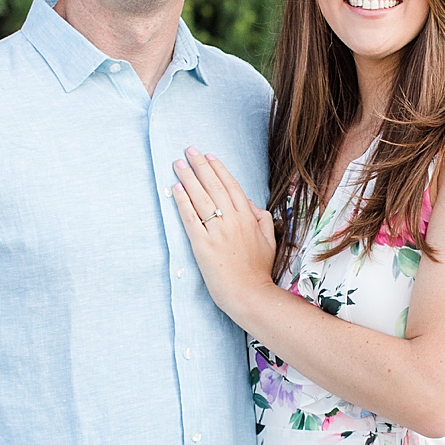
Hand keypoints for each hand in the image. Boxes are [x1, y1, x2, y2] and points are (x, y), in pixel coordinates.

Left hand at [171, 149, 278, 331]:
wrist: (249, 294)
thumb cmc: (258, 270)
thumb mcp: (269, 241)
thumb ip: (262, 219)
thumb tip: (251, 203)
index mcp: (249, 218)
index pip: (231, 186)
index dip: (218, 169)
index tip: (208, 156)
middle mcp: (233, 220)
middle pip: (214, 187)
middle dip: (200, 166)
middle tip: (188, 151)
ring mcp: (217, 232)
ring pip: (201, 198)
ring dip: (188, 178)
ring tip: (178, 164)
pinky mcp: (202, 245)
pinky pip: (190, 218)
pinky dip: (182, 201)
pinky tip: (175, 189)